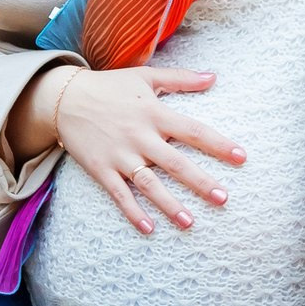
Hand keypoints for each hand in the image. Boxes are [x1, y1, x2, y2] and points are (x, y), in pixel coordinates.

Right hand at [10, 65, 244, 234]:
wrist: (63, 97)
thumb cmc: (108, 86)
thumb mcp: (145, 76)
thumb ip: (181, 79)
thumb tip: (214, 76)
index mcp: (154, 113)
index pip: (193, 130)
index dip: (218, 143)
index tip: (241, 157)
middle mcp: (140, 136)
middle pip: (175, 162)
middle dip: (200, 182)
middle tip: (223, 199)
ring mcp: (120, 155)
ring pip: (149, 184)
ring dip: (169, 204)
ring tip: (189, 222)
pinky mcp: (101, 169)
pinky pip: (119, 194)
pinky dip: (132, 212)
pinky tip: (148, 228)